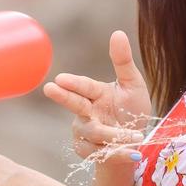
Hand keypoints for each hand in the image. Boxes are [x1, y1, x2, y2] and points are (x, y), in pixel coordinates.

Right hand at [42, 30, 152, 165]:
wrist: (135, 142)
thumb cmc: (132, 110)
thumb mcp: (133, 85)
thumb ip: (123, 62)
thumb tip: (117, 32)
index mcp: (96, 92)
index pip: (84, 85)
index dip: (73, 83)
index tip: (60, 79)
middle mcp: (86, 110)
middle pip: (73, 104)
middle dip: (62, 97)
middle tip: (49, 88)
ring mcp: (83, 131)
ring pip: (92, 132)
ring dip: (114, 135)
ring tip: (136, 136)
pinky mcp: (85, 150)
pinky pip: (96, 152)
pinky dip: (117, 153)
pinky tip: (132, 152)